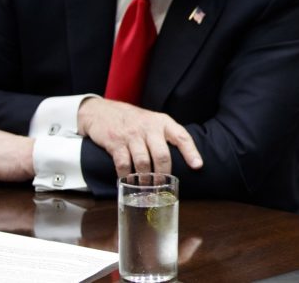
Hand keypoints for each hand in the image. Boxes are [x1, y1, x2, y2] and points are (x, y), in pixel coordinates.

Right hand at [77, 97, 202, 177]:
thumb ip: (166, 136)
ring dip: (146, 178)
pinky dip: (126, 176)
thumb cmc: (133, 120)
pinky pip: (123, 164)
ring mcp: (131, 135)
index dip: (191, 152)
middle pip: (162, 155)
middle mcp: (149, 127)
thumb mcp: (153, 121)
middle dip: (163, 173)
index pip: (181, 136)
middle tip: (163, 185)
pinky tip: (128, 181)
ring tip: (147, 187)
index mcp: (162, 122)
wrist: (101, 111)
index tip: (197, 166)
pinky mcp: (115, 142)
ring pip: (143, 162)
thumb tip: (182, 159)